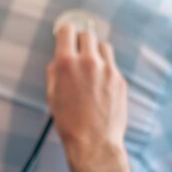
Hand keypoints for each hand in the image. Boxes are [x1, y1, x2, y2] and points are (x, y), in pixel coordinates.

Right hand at [46, 24, 129, 171]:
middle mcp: (88, 62)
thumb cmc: (69, 120)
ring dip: (95, 51)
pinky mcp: (120, 80)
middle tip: (78, 50)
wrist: (93, 142)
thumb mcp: (51, 92)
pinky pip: (112, 64)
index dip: (65, 30)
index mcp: (67, 63)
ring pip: (103, 46)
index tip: (65, 33)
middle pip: (87, 34)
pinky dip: (105, 67)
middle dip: (81, 40)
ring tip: (91, 65)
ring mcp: (107, 70)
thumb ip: (55, 70)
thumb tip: (60, 58)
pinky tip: (100, 82)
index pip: (67, 30)